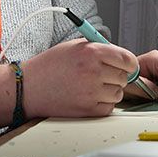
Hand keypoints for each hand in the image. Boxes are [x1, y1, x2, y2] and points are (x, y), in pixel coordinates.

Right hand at [21, 39, 137, 118]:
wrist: (28, 87)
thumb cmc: (49, 66)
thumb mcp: (74, 46)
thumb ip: (98, 48)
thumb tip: (120, 56)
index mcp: (91, 52)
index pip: (127, 59)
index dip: (129, 63)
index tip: (127, 65)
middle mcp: (93, 72)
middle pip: (124, 77)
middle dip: (117, 76)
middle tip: (103, 75)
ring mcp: (91, 92)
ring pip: (118, 93)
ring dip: (110, 90)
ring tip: (93, 86)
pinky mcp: (87, 110)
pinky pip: (109, 108)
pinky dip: (103, 104)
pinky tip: (90, 97)